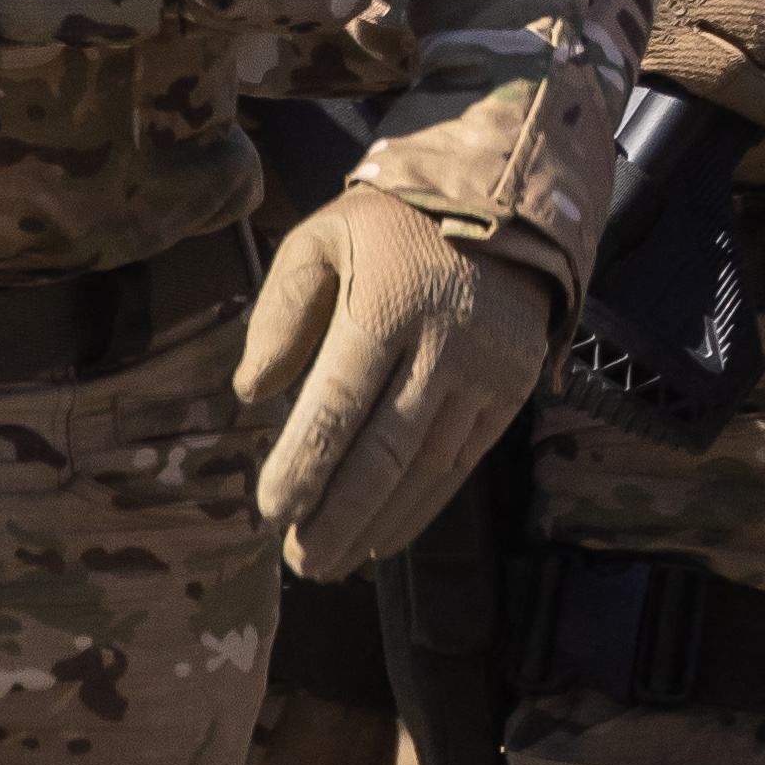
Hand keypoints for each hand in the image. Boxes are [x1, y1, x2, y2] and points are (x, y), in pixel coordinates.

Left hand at [233, 185, 556, 580]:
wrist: (504, 202)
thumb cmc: (391, 226)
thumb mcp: (323, 238)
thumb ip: (282, 311)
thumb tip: (252, 391)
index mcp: (388, 303)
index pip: (339, 404)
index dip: (306, 466)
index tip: (273, 513)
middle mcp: (443, 344)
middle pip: (385, 453)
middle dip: (338, 517)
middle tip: (301, 562)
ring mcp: (485, 373)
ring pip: (425, 470)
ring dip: (375, 522)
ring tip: (330, 558)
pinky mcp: (512, 390)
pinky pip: (461, 465)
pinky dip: (421, 508)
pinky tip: (384, 534)